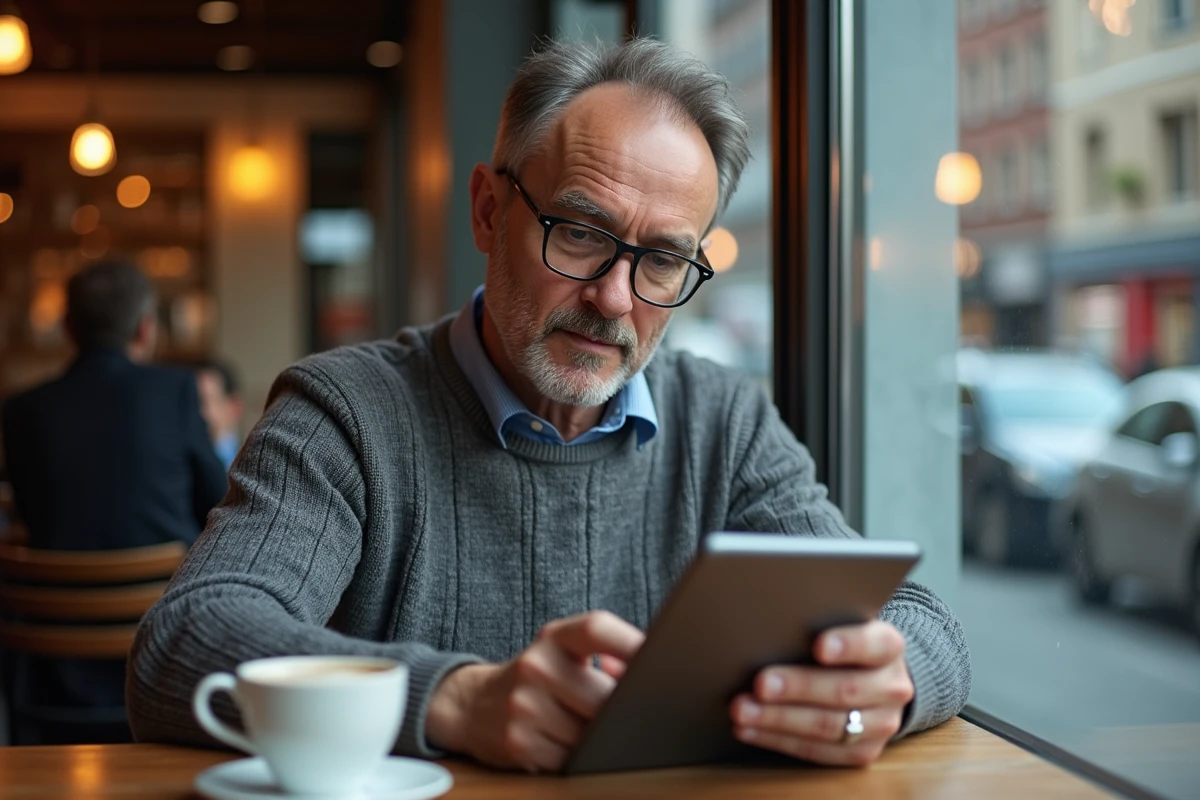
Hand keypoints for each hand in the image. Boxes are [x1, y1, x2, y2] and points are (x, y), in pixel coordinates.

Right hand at [425, 610, 643, 771]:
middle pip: (603, 696)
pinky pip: (571, 760)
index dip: (630, 643)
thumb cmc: (537, 676)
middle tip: (624, 710)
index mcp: (554, 637)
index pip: (596, 629)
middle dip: (621, 710)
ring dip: (600, 737)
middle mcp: (535, 665)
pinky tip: (565, 743)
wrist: (472, 703)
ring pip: (590, 734)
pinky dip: (578, 757)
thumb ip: (607, 655)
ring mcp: (523, 705)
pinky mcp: (517, 742)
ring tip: (586, 726)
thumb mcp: (564, 652)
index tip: (658, 656)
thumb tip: (647, 671)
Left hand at [729, 620, 912, 766]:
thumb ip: (816, 622)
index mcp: (888, 647)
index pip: (874, 644)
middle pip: (844, 689)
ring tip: (742, 710)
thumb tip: (769, 623)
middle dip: (798, 687)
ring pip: (828, 726)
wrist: (874, 679)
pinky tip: (749, 729)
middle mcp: (892, 687)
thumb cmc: (840, 643)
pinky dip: (778, 740)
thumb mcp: (840, 624)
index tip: (819, 646)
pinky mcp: (863, 752)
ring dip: (779, 719)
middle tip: (760, 684)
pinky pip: (818, 752)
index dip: (848, 645)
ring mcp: (881, 724)